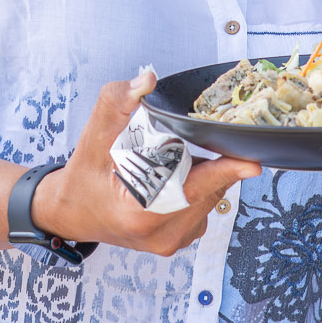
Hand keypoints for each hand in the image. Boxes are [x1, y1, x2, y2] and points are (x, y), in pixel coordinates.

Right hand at [31, 72, 259, 256]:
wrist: (72, 212)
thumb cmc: (83, 178)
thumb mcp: (92, 137)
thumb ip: (117, 103)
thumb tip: (146, 80)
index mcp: (139, 214)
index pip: (191, 189)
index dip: (222, 172)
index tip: (250, 163)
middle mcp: (161, 235)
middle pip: (208, 191)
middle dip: (208, 162)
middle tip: (188, 143)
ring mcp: (172, 242)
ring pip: (210, 199)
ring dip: (204, 175)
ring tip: (173, 162)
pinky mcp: (180, 241)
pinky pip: (205, 208)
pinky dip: (199, 188)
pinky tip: (177, 177)